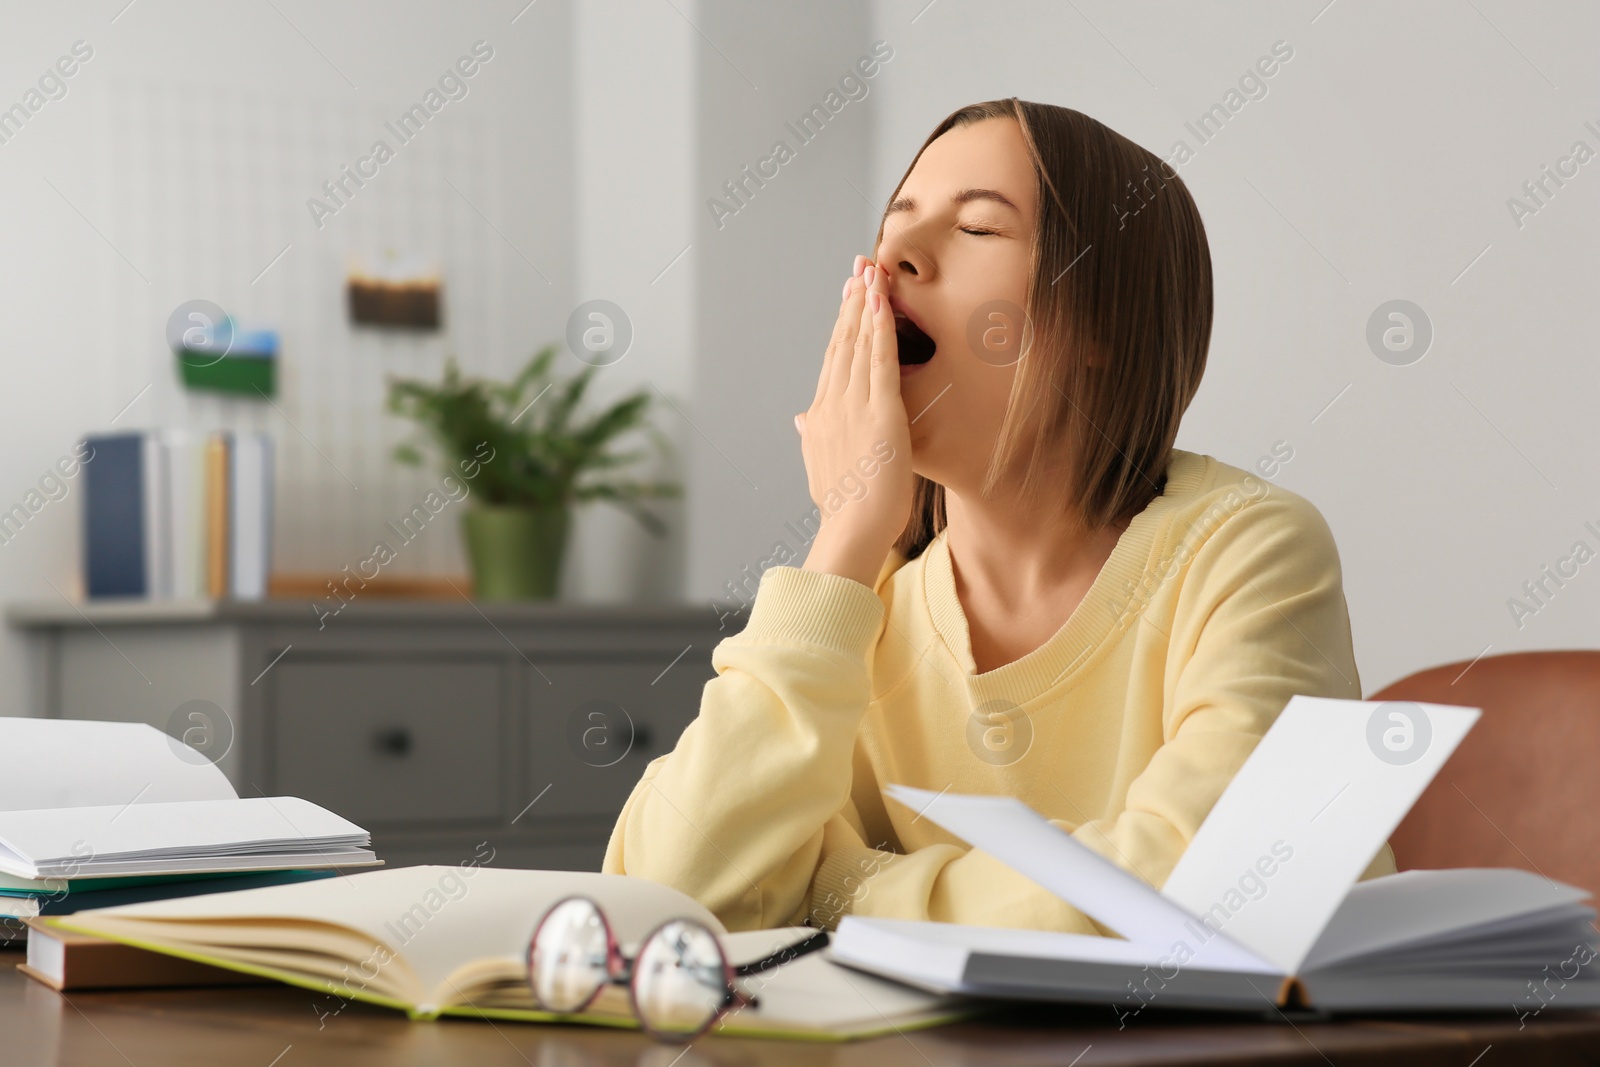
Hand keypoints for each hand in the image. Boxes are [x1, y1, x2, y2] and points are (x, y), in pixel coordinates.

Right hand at [795, 255, 913, 587]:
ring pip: (859, 343)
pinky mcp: (879, 411)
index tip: (849, 295)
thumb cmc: (844, 507)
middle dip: (852, 301)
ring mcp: (853, 405)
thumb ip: (812, 437)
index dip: (842, 324)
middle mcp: (832, 403)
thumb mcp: (821, 466)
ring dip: (866, 303)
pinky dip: (880, 325)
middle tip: (859, 266)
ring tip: (870, 271)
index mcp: (821, 415)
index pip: (834, 359)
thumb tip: (801, 420)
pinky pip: (879, 359)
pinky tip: (881, 300)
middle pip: (843, 341)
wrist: (851, 529)